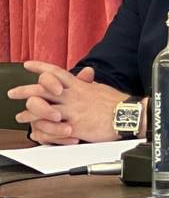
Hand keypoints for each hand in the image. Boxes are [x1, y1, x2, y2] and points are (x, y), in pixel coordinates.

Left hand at [7, 61, 126, 144]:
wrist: (128, 115)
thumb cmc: (117, 103)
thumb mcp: (100, 88)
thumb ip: (88, 84)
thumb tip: (85, 76)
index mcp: (80, 86)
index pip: (57, 73)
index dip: (41, 68)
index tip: (28, 65)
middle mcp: (73, 97)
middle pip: (43, 90)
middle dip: (25, 90)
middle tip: (12, 92)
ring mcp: (72, 111)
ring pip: (43, 110)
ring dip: (28, 113)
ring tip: (20, 116)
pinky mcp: (74, 127)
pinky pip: (52, 129)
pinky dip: (41, 131)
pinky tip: (35, 132)